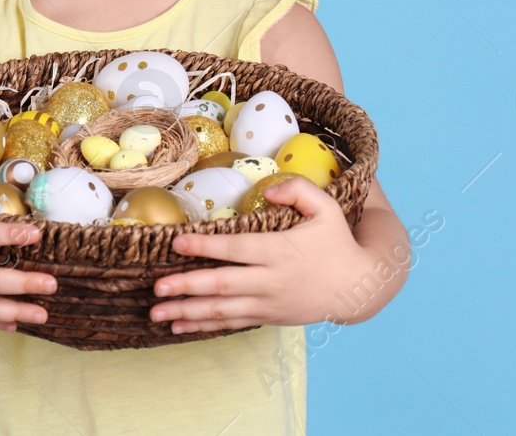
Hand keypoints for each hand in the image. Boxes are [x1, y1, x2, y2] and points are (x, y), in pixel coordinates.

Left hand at [149, 176, 378, 333]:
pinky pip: (231, 322)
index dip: (205, 246)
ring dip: (187, 312)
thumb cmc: (337, 242)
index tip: (176, 242)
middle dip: (187, 286)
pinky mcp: (268, 316)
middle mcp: (270, 280)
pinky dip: (204, 325)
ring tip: (156, 313)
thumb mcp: (327, 207)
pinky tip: (179, 326)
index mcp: (279, 250)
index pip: (236, 249)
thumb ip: (297, 190)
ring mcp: (268, 302)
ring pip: (222, 309)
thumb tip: (266, 190)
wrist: (359, 287)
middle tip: (156, 288)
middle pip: (223, 284)